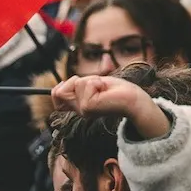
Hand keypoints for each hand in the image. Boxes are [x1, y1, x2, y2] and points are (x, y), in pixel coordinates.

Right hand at [47, 75, 170, 139]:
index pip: (57, 99)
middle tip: (95, 84)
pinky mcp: (88, 106)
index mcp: (80, 106)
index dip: (59, 89)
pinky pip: (86, 84)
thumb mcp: (94, 85)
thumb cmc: (118, 90)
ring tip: (103, 87)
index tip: (72, 82)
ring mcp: (82, 110)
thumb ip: (78, 87)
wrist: (134, 99)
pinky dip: (97, 82)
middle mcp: (79, 110)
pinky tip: (106, 90)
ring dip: (91, 80)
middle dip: (77, 80)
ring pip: (76, 84)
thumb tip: (59, 85)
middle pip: (60, 91)